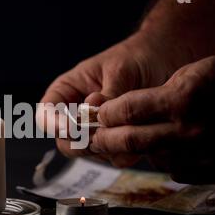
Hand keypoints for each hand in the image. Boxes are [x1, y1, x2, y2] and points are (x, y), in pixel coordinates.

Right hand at [36, 31, 192, 163]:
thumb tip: (92, 112)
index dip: (54, 124)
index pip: (46, 113)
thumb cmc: (138, 57)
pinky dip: (127, 151)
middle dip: (82, 142)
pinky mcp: (118, 141)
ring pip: (90, 153)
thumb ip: (107, 94)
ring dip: (109, 146)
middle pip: (64, 141)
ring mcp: (97, 131)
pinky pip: (115, 157)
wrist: (168, 61)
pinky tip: (144, 134)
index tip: (73, 128)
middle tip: (104, 134)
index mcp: (67, 92)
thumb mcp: (121, 70)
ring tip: (132, 127)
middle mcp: (78, 115)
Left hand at [92, 45, 214, 182]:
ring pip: (151, 158)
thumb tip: (128, 113)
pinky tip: (165, 151)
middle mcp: (190, 131)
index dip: (106, 114)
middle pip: (131, 140)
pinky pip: (178, 170)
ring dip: (136, 151)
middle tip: (96, 138)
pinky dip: (166, 160)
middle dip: (106, 139)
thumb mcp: (195, 71)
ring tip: (125, 144)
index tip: (100, 115)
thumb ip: (158, 95)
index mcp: (182, 99)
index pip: (126, 111)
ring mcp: (205, 154)